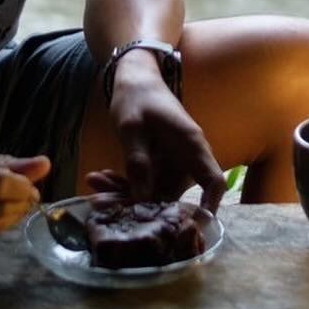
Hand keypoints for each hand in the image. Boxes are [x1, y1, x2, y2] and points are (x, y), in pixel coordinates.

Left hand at [104, 62, 225, 211]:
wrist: (135, 80)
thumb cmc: (139, 97)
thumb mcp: (133, 127)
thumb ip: (137, 161)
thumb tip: (141, 198)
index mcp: (191, 145)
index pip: (213, 181)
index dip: (210, 206)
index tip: (194, 229)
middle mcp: (186, 160)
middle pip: (175, 197)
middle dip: (143, 209)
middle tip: (106, 203)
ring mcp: (171, 166)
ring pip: (154, 195)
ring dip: (125, 196)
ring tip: (94, 184)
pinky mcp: (157, 168)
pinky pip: (142, 185)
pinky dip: (121, 185)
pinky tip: (97, 177)